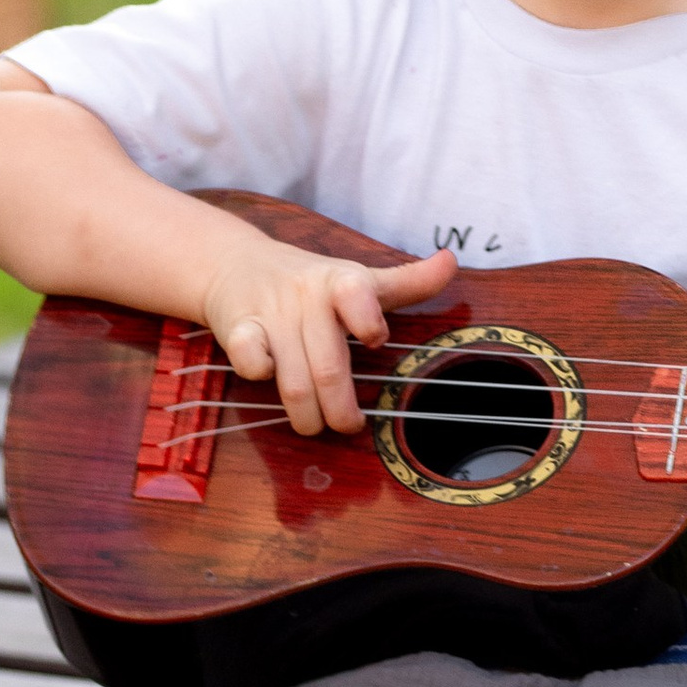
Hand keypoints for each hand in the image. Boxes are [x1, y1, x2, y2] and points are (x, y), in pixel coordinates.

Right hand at [199, 232, 457, 434]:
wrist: (235, 262)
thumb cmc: (309, 281)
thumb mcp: (358, 276)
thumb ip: (408, 281)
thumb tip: (451, 261)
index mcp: (341, 281)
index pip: (356, 294)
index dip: (367, 319)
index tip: (376, 340)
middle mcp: (307, 296)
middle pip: (328, 367)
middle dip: (341, 409)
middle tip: (350, 425)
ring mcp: (271, 313)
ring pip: (293, 380)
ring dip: (307, 415)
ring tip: (317, 424)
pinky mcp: (237, 327)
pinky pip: (248, 360)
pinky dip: (259, 375)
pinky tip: (269, 378)